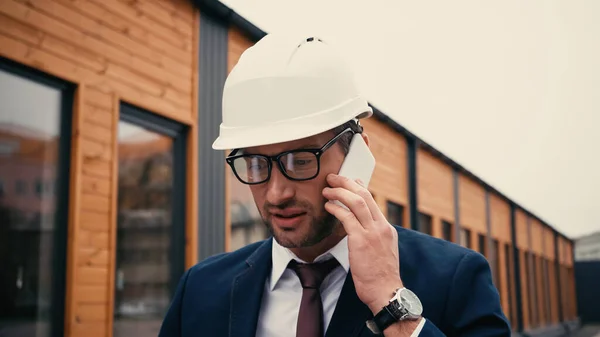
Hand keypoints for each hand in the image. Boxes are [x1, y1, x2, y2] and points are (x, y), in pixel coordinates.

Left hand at [323, 174, 402, 313]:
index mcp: (387, 229)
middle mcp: (381, 227)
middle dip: (347, 183)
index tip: (349, 182)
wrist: (385, 292)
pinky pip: (347, 217)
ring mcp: (373, 232)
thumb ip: (373, 238)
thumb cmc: (380, 277)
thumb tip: (360, 231)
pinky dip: (336, 209)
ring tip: (327, 189)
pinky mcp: (361, 240)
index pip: (372, 201)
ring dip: (339, 192)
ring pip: (357, 201)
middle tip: (334, 177)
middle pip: (365, 195)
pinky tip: (328, 206)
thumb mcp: (382, 252)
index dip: (359, 188)